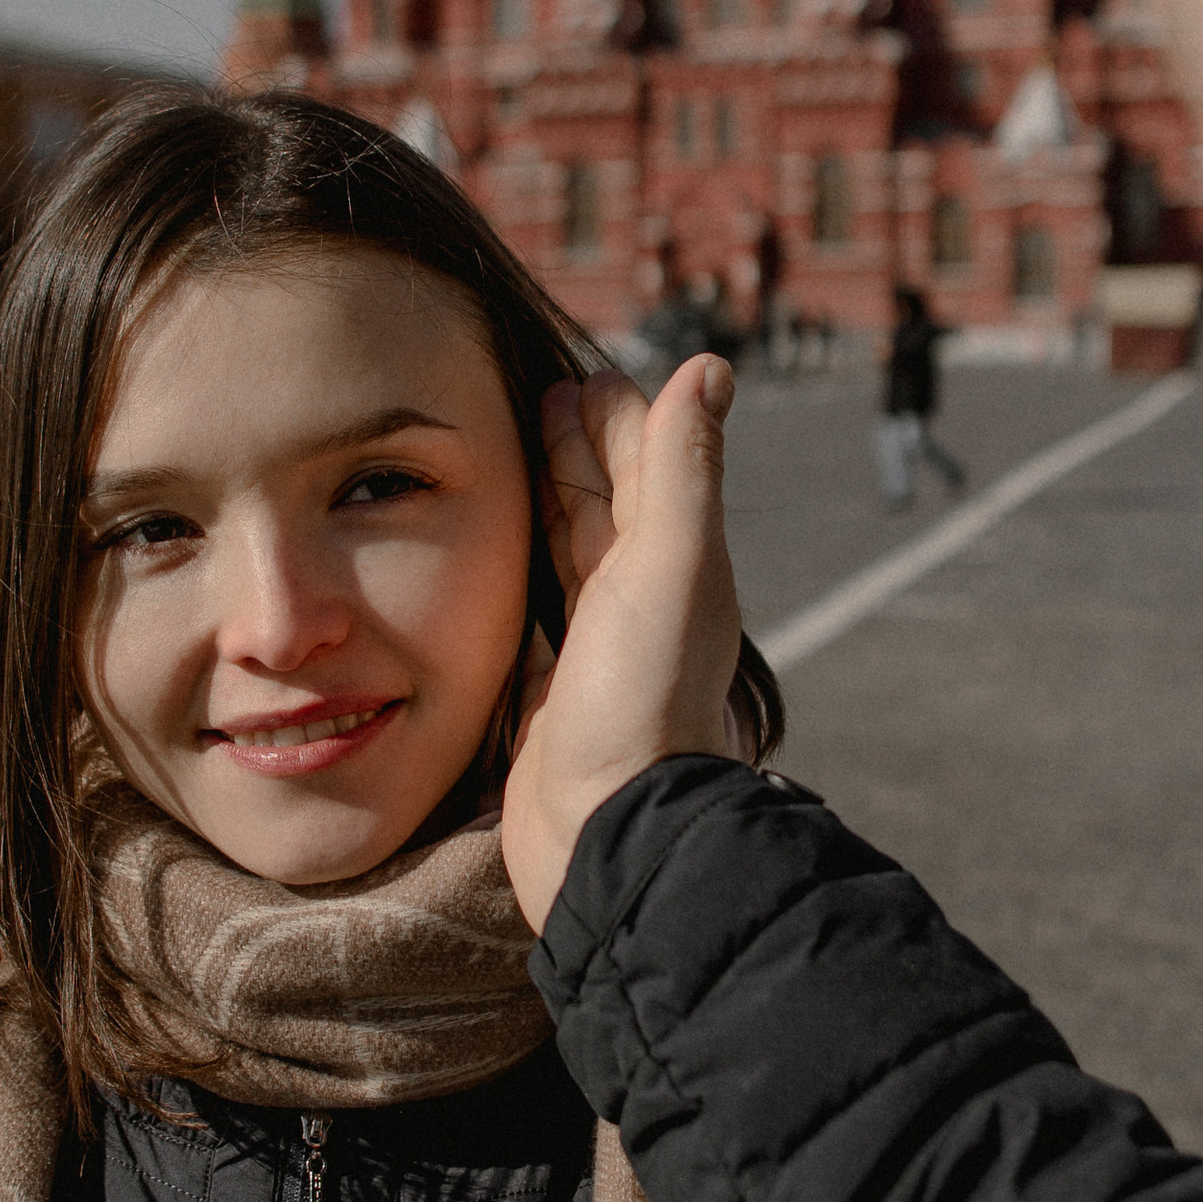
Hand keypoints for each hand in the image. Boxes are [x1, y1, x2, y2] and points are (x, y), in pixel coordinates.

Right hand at [500, 352, 745, 932]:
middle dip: (576, 449)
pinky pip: (534, 614)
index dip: (613, 416)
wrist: (611, 835)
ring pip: (572, 555)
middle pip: (607, 503)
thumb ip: (681, 467)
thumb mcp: (669, 567)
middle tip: (536, 398)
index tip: (575, 374)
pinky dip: (519, 575)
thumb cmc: (642, 702)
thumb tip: (709, 366)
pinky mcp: (553, 692)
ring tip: (509, 466)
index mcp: (676, 562)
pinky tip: (493, 568)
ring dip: (547, 504)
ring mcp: (598, 649)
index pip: (644, 464)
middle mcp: (642, 601)